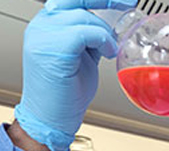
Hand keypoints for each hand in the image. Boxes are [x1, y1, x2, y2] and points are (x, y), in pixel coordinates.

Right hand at [14, 0, 136, 150]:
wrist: (50, 120)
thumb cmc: (64, 94)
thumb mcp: (81, 56)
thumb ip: (89, 36)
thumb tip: (110, 26)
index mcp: (45, 25)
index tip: (123, 0)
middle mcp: (40, 26)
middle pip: (77, 0)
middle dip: (107, 1)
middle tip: (128, 5)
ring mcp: (42, 36)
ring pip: (84, 16)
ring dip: (104, 33)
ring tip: (109, 51)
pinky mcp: (52, 50)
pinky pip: (84, 32)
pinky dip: (102, 41)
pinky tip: (106, 54)